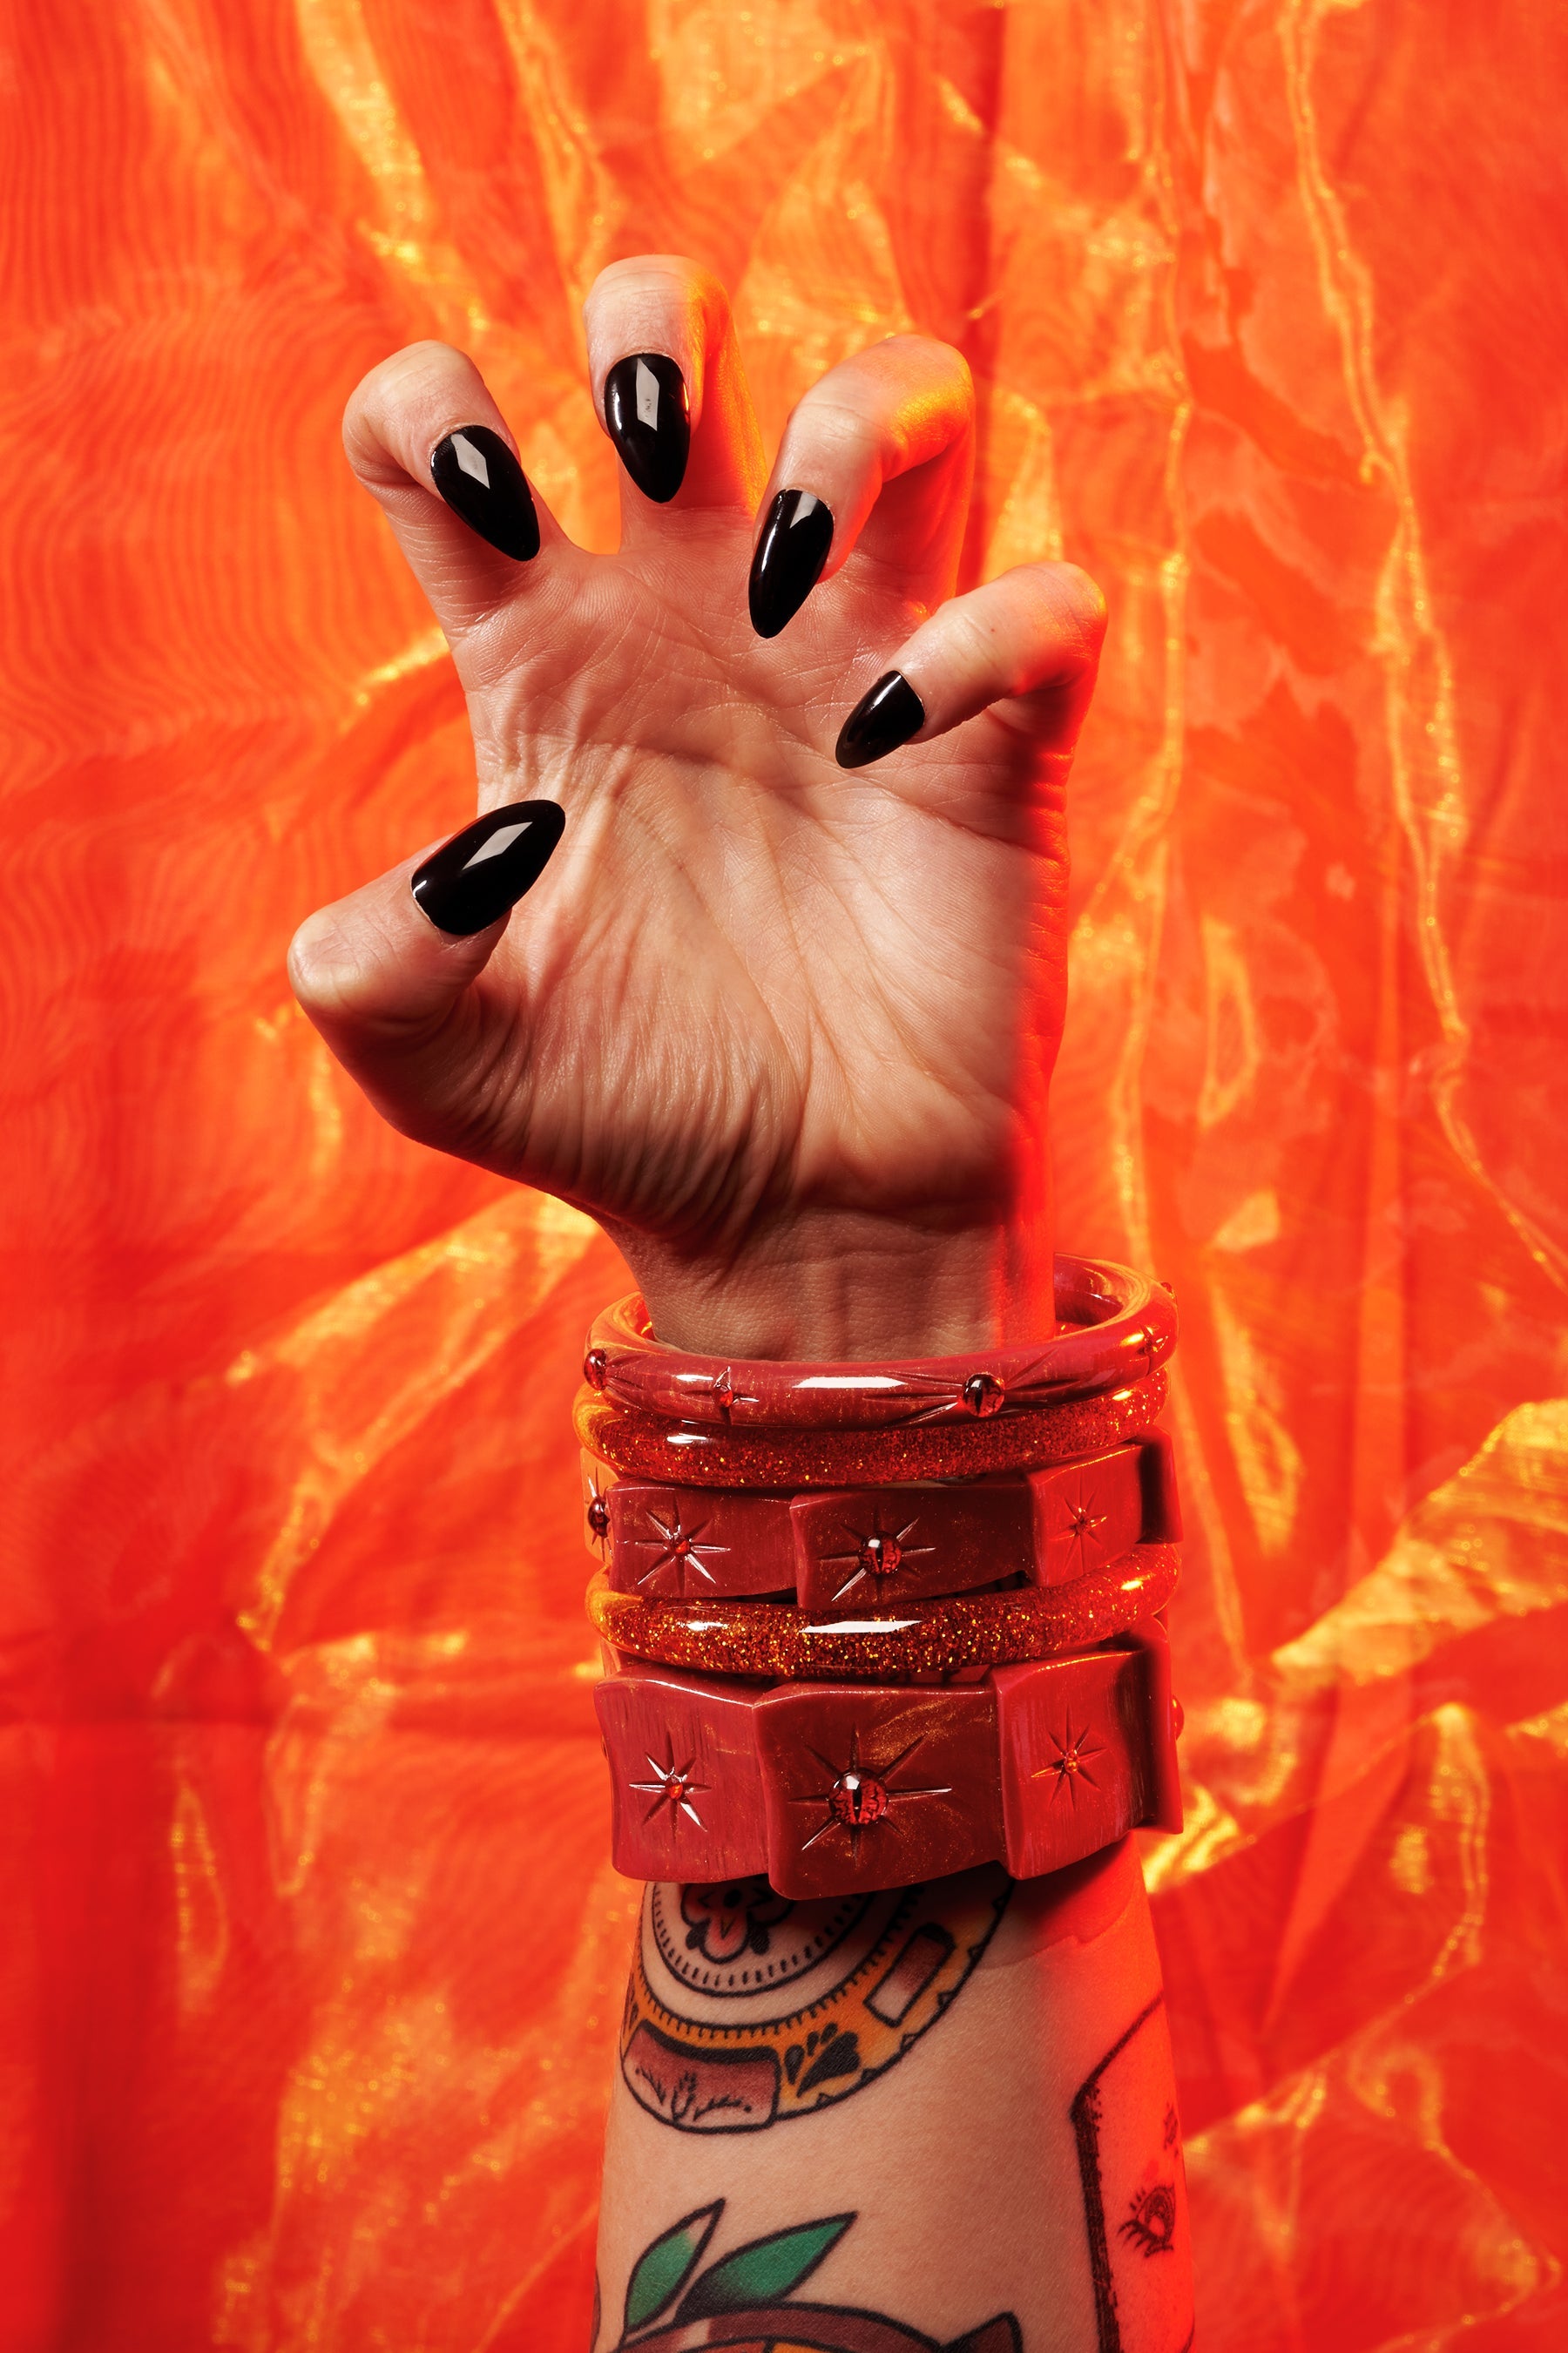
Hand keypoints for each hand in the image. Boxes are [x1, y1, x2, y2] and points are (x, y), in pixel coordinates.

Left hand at [288, 257, 1104, 1356]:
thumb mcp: (434, 1064)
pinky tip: (902, 742)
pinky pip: (1046, 605)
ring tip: (791, 567)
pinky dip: (992, 634)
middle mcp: (693, 626)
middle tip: (650, 442)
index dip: (432, 410)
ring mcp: (853, 667)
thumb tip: (459, 847)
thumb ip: (365, 959)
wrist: (794, 1225)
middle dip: (657, 319)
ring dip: (857, 422)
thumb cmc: (617, 1125)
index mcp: (542, 663)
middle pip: (676, 340)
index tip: (480, 503)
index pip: (451, 440)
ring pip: (901, 405)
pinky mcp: (995, 746)